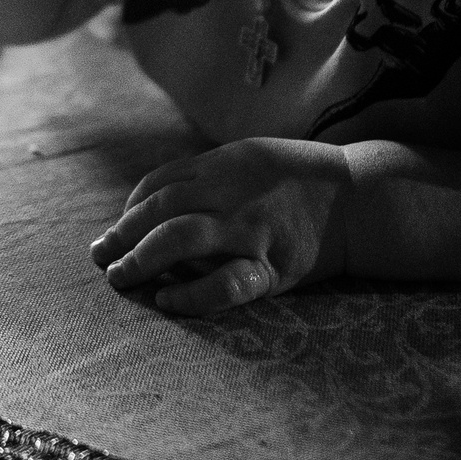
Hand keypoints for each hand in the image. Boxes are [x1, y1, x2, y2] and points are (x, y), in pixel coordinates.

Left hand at [90, 139, 356, 315]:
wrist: (360, 199)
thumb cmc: (298, 180)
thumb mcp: (249, 158)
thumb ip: (205, 174)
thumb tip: (152, 202)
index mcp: (223, 164)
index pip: (158, 185)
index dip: (130, 210)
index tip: (116, 232)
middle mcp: (231, 192)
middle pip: (161, 208)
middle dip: (124, 234)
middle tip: (100, 257)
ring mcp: (251, 228)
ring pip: (182, 236)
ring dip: (142, 258)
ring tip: (119, 278)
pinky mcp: (273, 266)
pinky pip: (227, 283)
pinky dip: (193, 293)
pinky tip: (167, 301)